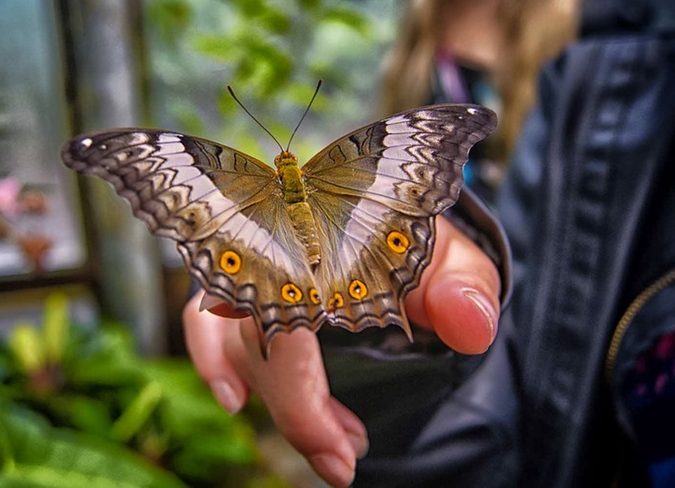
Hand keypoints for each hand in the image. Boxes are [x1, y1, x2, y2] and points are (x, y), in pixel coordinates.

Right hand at [183, 216, 500, 486]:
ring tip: (324, 440)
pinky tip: (235, 399)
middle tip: (341, 458)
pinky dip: (212, 359)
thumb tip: (470, 326)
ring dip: (270, 396)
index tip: (345, 453)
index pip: (292, 320)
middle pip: (255, 337)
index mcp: (324, 233)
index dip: (304, 398)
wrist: (386, 216)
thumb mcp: (450, 258)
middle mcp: (272, 243)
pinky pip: (203, 319)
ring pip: (230, 337)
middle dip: (294, 410)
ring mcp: (247, 260)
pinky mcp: (235, 279)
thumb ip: (465, 285)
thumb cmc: (412, 241)